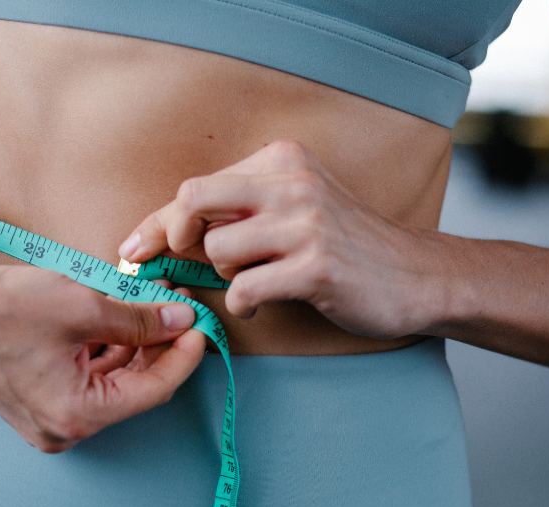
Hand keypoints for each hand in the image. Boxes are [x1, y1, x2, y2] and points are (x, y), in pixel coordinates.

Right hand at [0, 235, 206, 452]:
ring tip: (148, 305)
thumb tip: (179, 320)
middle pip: (132, 388)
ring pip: (110, 382)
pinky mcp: (36, 398)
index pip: (153, 390)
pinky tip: (115, 317)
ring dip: (132, 346)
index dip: (183, 355)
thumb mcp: (82, 306)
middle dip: (158, 347)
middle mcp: (63, 426)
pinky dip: (104, 350)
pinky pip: (84, 379)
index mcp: (76, 415)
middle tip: (177, 309)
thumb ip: (138, 318)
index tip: (200, 325)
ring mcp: (47, 416)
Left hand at [116, 140, 441, 338]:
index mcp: (281, 160)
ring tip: (255, 279)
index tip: (132, 249)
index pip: (196, 187)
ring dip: (226, 275)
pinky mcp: (317, 266)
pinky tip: (264, 303)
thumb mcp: (293, 208)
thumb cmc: (341, 245)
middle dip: (173, 235)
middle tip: (182, 261)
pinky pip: (245, 289)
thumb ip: (237, 212)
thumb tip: (157, 237)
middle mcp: (292, 182)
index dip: (157, 223)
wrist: (416, 275)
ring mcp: (306, 223)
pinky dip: (244, 304)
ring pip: (217, 251)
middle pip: (193, 201)